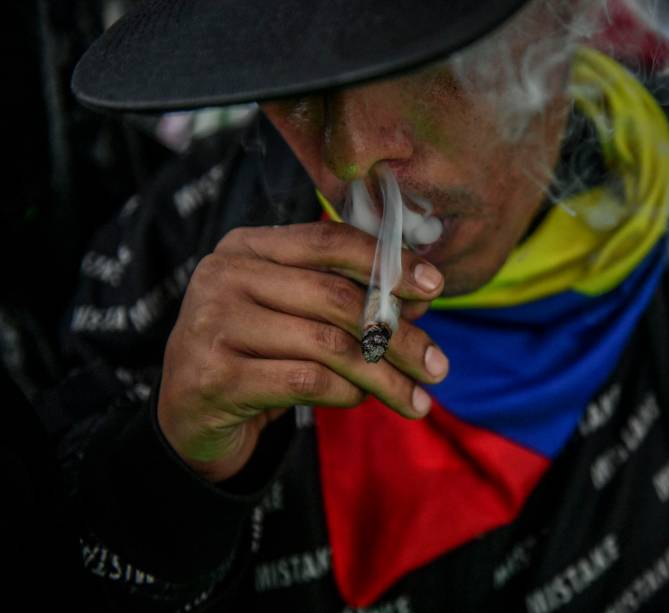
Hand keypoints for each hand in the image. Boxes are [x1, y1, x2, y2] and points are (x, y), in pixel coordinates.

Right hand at [157, 222, 447, 481]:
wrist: (191, 414)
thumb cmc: (256, 354)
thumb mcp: (300, 316)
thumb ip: (351, 298)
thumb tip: (422, 298)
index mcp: (248, 247)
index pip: (329, 241)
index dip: (388, 261)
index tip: (436, 286)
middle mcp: (223, 275)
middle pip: (335, 297)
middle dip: (398, 335)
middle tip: (439, 367)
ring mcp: (213, 324)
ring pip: (327, 344)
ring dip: (384, 375)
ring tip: (418, 401)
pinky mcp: (214, 376)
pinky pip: (306, 381)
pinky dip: (346, 392)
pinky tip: (361, 400)